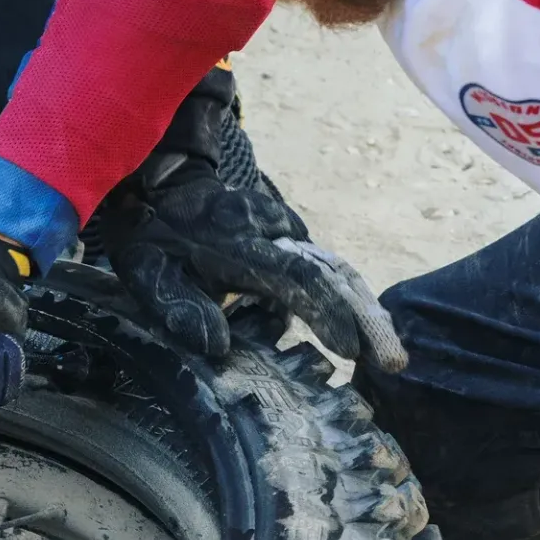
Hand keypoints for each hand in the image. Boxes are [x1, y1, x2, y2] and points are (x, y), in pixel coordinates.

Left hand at [95, 69, 405, 368]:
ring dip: (356, 308)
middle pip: (328, 275)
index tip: (351, 350)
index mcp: (239, 242)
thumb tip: (220, 347)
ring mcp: (281, 225)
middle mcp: (271, 229)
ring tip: (382, 349)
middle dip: (362, 318)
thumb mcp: (148, 273)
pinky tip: (348, 327)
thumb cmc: (150, 234)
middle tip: (392, 359)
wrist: (158, 180)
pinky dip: (335, 294)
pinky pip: (315, 263)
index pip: (296, 279)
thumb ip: (181, 307)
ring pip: (328, 268)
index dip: (327, 313)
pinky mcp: (284, 228)